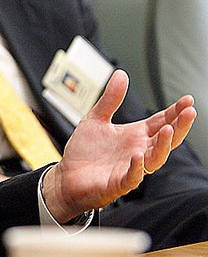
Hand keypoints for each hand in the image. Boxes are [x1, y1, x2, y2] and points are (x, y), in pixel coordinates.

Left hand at [42, 69, 195, 222]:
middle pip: (165, 139)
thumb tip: (121, 74)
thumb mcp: (96, 119)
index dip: (175, 112)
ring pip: (155, 159)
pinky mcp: (118, 183)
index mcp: (134, 135)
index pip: (160, 122)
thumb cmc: (84, 151)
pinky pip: (132, 177)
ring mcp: (130, 168)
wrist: (66, 176)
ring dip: (163, 145)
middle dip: (180, 126)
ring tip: (170, 129)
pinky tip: (138, 156)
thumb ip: (110, 99)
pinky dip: (137, 168)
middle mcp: (137, 151)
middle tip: (189, 112)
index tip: (188, 100)